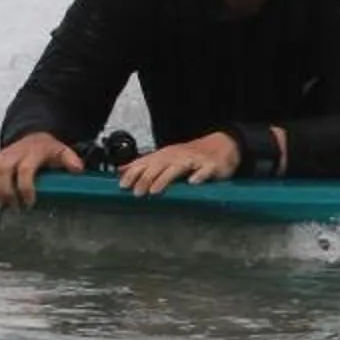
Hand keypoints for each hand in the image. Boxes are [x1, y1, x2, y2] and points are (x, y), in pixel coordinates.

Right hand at [0, 130, 81, 208]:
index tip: (29, 203)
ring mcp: (0, 156)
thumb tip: (78, 170)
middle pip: (2, 171)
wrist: (32, 135)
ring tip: (0, 206)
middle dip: (5, 192)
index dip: (25, 188)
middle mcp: (13, 154)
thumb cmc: (46, 149)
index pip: (25, 170)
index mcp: (31, 153)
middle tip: (13, 208)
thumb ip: (69, 159)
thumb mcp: (60, 151)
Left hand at [116, 131, 243, 195]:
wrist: (220, 146)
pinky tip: (193, 182)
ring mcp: (193, 160)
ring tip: (155, 191)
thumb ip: (143, 165)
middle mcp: (176, 156)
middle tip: (137, 193)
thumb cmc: (187, 156)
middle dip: (146, 178)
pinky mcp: (210, 165)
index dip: (133, 174)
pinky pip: (204, 170)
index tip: (122, 186)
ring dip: (165, 179)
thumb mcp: (164, 158)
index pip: (146, 163)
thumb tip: (120, 170)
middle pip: (158, 166)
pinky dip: (199, 175)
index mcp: (164, 156)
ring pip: (177, 168)